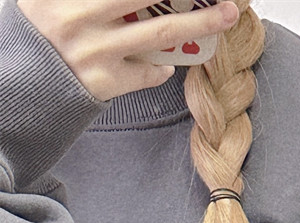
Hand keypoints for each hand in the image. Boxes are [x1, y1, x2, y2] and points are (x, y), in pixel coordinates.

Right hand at [16, 0, 239, 100]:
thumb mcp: (50, 2)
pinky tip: (167, 65)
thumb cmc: (41, 35)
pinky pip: (148, 71)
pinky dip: (162, 67)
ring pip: (161, 32)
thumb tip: (145, 2)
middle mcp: (79, 16)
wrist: (23, 89)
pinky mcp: (106, 82)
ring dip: (200, 22)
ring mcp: (95, 51)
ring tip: (226, 14)